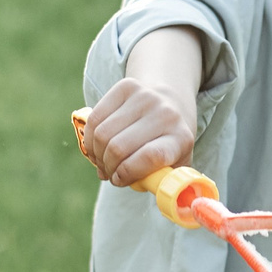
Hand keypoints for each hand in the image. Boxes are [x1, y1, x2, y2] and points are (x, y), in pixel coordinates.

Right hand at [77, 77, 193, 188]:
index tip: (120, 180)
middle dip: (108, 167)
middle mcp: (165, 114)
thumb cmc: (169, 140)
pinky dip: (90, 138)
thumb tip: (129, 184)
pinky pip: (95, 118)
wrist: (171, 99)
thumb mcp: (175, 163)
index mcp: (181, 137)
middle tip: (109, 174)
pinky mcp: (126, 87)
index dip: (128, 173)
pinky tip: (96, 146)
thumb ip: (159, 181)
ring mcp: (145, 97)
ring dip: (97, 154)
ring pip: (102, 134)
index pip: (151, 157)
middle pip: (119, 147)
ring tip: (102, 161)